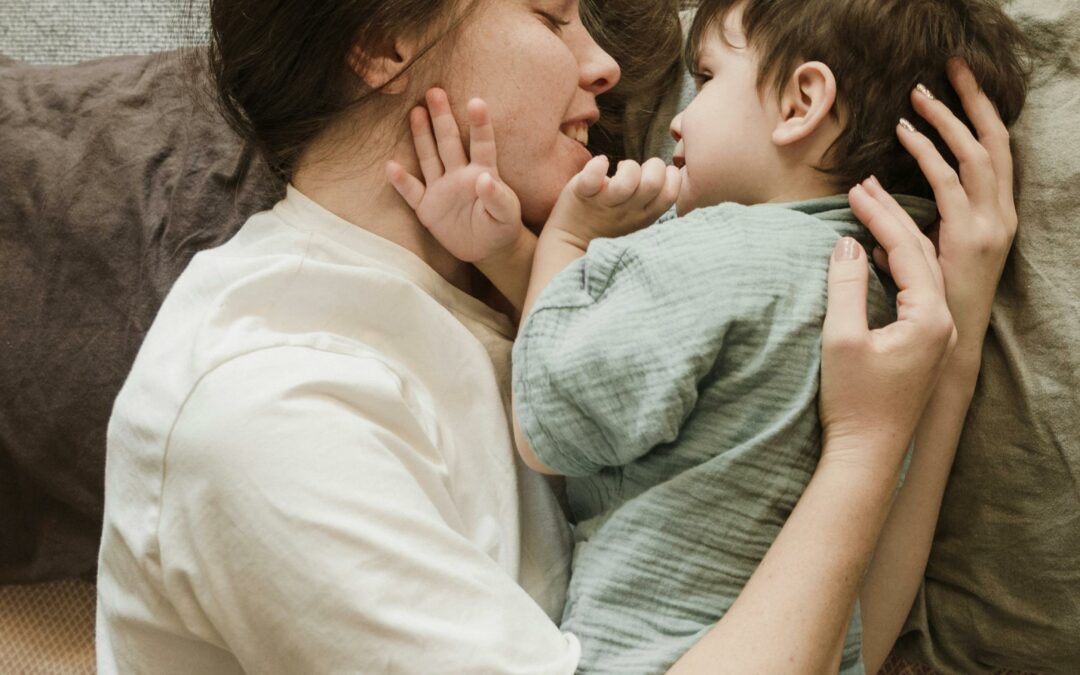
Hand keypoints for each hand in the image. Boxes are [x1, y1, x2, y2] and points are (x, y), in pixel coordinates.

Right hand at [387, 88, 525, 263]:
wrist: (487, 249)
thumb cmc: (502, 226)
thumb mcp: (506, 215)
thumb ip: (497, 198)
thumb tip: (484, 179)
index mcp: (482, 172)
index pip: (482, 145)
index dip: (480, 124)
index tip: (476, 102)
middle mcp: (459, 174)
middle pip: (449, 142)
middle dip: (441, 118)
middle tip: (435, 91)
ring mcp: (441, 188)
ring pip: (429, 157)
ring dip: (421, 136)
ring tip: (415, 111)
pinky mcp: (426, 207)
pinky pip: (411, 192)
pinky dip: (401, 181)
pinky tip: (391, 166)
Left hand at [546, 155, 680, 244]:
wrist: (571, 241)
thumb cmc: (608, 220)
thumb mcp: (637, 216)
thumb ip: (651, 198)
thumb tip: (666, 170)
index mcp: (645, 215)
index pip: (671, 193)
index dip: (671, 176)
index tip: (659, 174)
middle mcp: (628, 211)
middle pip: (653, 183)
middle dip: (653, 166)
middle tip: (639, 171)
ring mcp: (605, 203)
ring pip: (626, 181)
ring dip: (627, 167)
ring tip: (619, 169)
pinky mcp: (582, 194)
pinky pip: (592, 177)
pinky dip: (597, 165)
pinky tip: (600, 163)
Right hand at [819, 192, 956, 476]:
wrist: (869, 455)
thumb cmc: (853, 402)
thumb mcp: (842, 339)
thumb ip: (846, 286)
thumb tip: (848, 244)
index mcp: (929, 317)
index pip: (906, 249)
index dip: (878, 216)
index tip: (854, 189)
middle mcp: (943, 323)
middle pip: (921, 254)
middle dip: (891, 218)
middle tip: (864, 186)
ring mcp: (937, 336)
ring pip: (923, 271)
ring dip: (896, 239)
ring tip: (870, 211)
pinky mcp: (924, 347)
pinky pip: (918, 291)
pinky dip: (898, 266)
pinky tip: (877, 257)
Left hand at [874, 59, 1017, 362]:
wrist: (944, 353)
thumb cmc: (929, 307)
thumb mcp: (925, 262)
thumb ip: (913, 233)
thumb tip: (876, 214)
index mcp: (995, 218)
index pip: (994, 153)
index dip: (976, 116)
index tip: (954, 85)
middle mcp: (1001, 217)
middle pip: (995, 142)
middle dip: (974, 100)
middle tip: (950, 65)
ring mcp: (991, 226)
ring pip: (975, 155)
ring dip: (946, 120)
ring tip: (917, 94)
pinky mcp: (971, 238)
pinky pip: (949, 183)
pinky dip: (927, 154)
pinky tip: (903, 134)